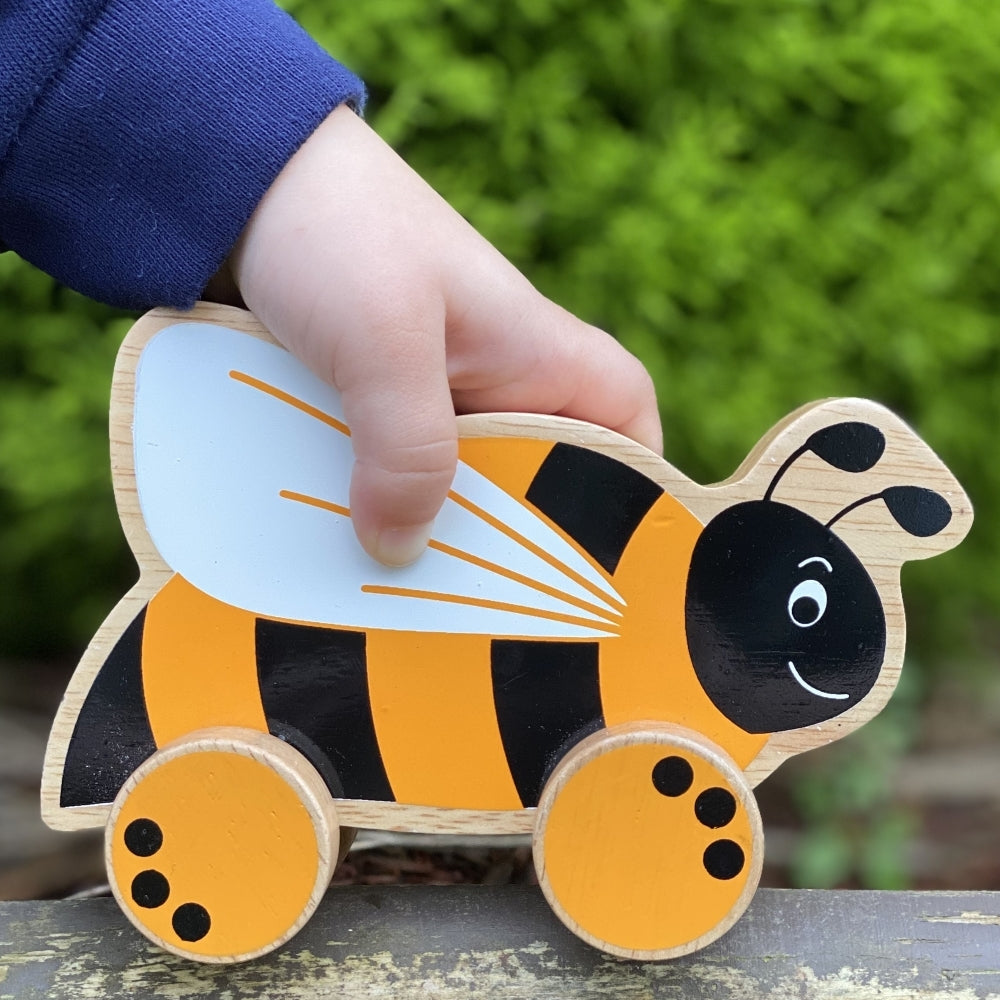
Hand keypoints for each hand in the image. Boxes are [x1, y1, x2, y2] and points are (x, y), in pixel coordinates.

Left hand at [229, 106, 660, 565]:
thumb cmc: (338, 229)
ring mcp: (430, 392)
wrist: (239, 182)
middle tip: (477, 604)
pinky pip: (388, 471)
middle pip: (534, 474)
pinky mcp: (371, 402)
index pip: (624, 414)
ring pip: (454, 481)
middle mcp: (494, 377)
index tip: (608, 548)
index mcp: (534, 351)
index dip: (634, 477)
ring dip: (424, 526)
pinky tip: (337, 540)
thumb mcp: (384, 341)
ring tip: (394, 591)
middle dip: (510, 537)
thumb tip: (402, 552)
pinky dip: (369, 503)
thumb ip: (408, 448)